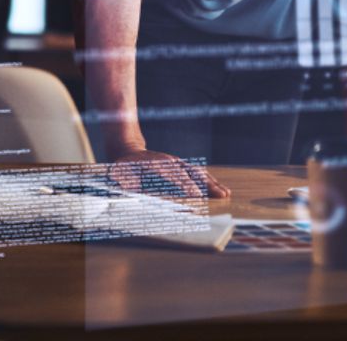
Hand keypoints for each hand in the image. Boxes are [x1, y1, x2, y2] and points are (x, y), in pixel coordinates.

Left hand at [108, 148, 229, 199]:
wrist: (128, 151)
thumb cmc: (125, 167)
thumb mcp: (121, 172)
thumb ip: (127, 181)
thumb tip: (131, 187)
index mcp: (156, 164)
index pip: (175, 175)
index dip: (186, 185)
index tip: (197, 196)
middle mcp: (169, 162)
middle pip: (191, 173)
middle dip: (207, 184)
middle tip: (221, 196)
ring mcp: (176, 163)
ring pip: (197, 172)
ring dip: (212, 183)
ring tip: (226, 193)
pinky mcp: (179, 166)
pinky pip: (196, 172)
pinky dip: (208, 180)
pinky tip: (218, 188)